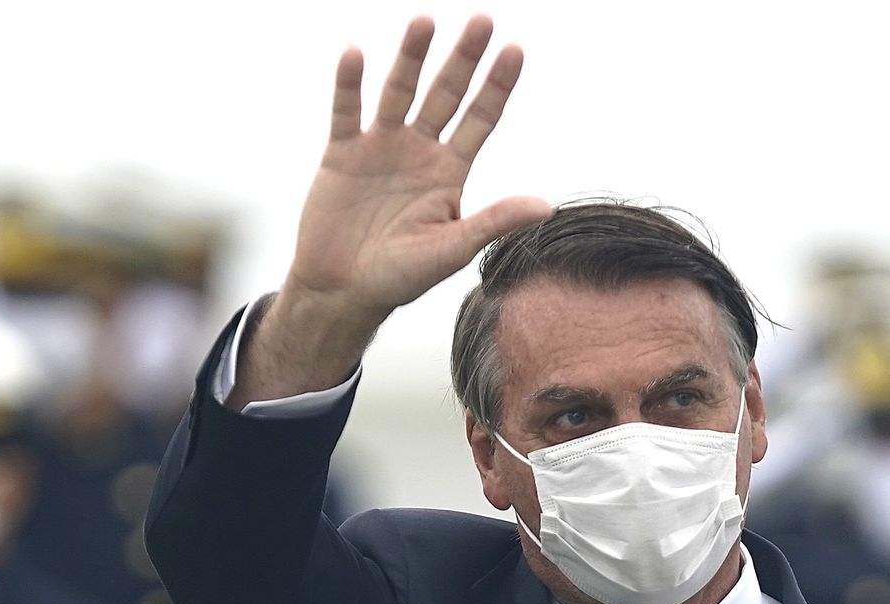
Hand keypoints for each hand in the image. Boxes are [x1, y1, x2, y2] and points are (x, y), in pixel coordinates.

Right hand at [235, 15, 552, 404]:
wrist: (342, 291)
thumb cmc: (400, 278)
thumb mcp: (451, 250)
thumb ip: (494, 222)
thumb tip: (546, 206)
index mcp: (450, 172)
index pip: (481, 119)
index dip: (497, 85)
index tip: (515, 49)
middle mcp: (419, 151)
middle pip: (446, 94)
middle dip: (463, 59)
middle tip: (482, 20)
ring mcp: (381, 147)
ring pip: (399, 92)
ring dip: (410, 58)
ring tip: (424, 21)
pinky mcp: (342, 152)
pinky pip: (348, 111)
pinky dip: (350, 85)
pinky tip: (356, 55)